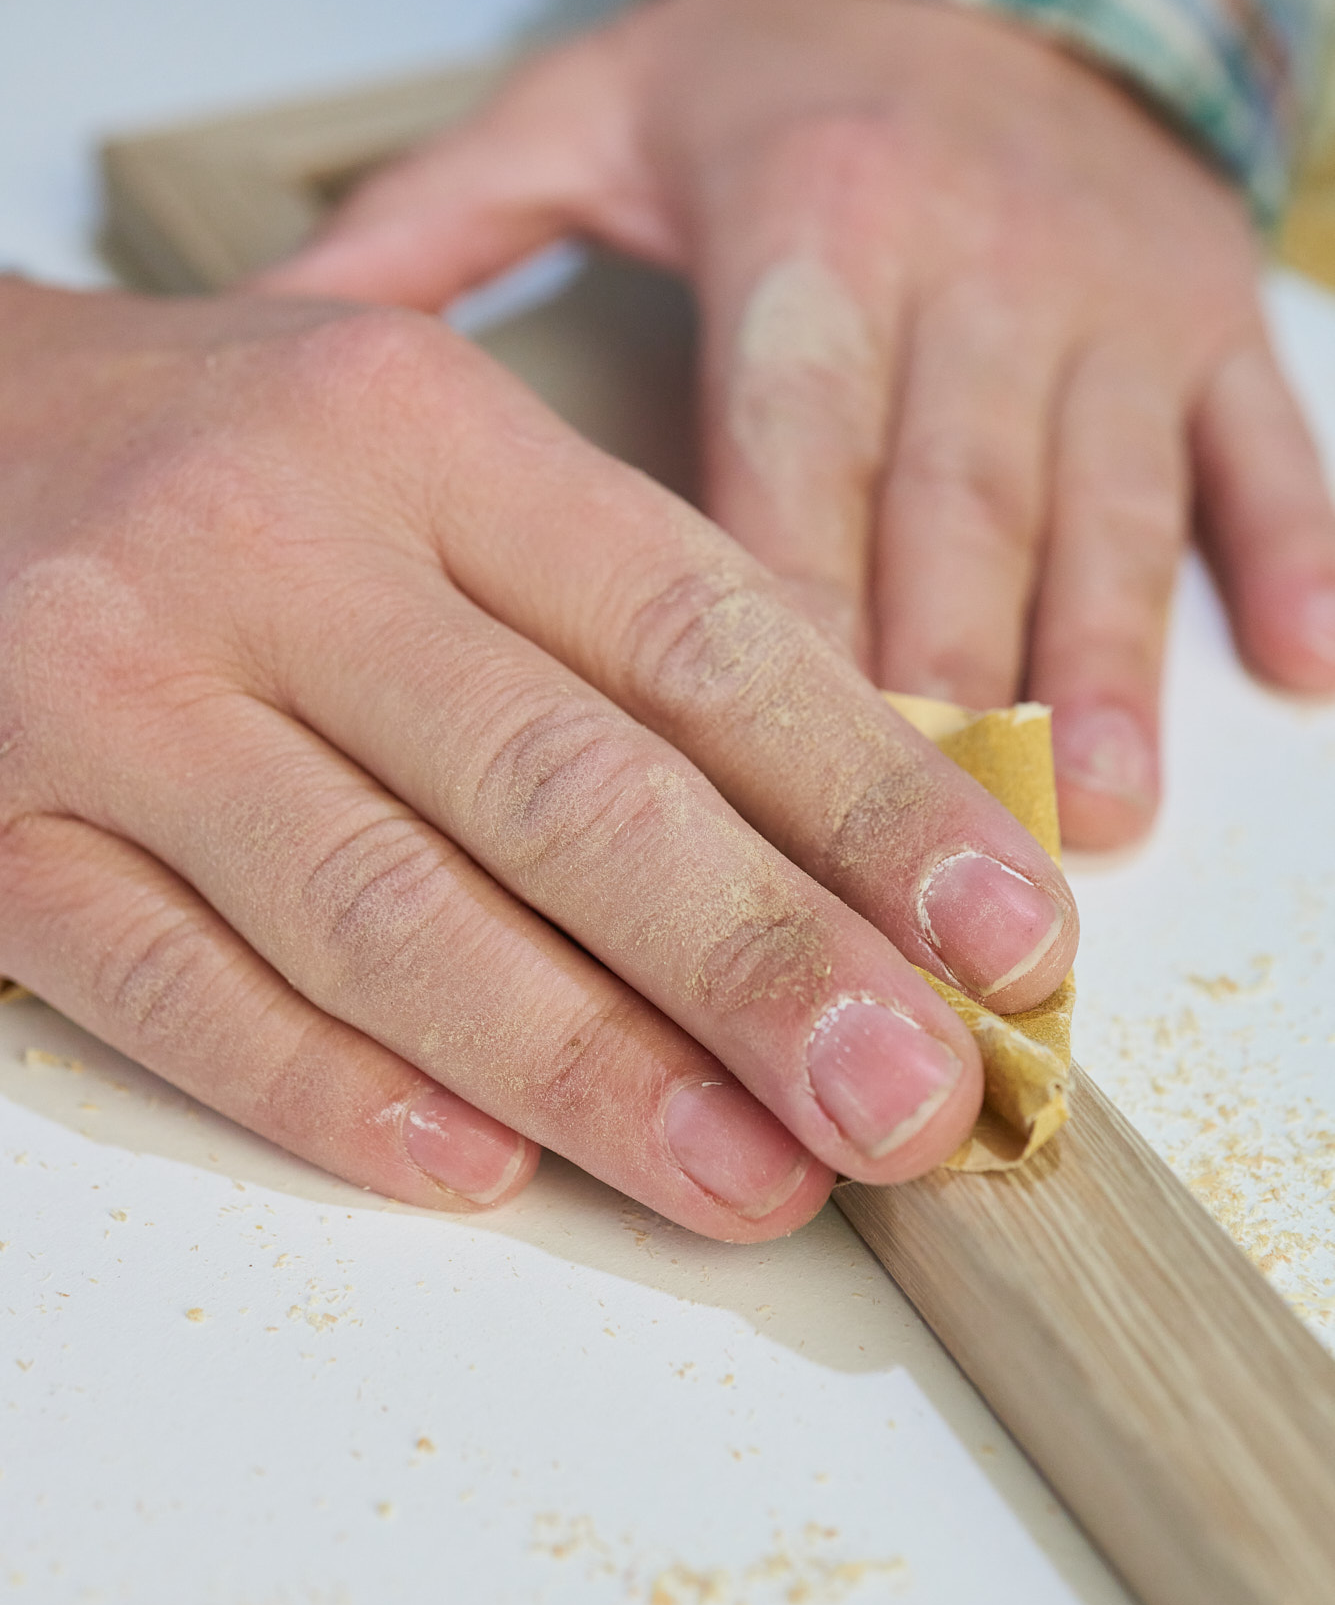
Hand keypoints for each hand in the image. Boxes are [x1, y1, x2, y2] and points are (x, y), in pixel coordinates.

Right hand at [0, 280, 1074, 1233]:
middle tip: (915, 1100)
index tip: (1004, 934)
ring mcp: (114, 694)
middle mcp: (267, 547)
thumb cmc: (222, 450)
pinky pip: (179, 993)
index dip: (868, 796)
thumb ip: (612, 600)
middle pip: (562, 782)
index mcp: (418, 430)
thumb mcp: (430, 447)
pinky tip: (486, 1170)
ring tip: (754, 1174)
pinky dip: (338, 1094)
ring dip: (591, 1068)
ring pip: (383, 909)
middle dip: (763, 964)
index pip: (690, 630)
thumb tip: (847, 807)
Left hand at [267, 0, 1334, 848]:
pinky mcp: (1210, 312)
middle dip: (942, 691)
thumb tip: (277, 338)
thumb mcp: (587, 109)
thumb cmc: (770, 74)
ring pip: (1107, 499)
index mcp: (811, 226)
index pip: (788, 454)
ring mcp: (1108, 297)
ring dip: (1110, 663)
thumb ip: (437, 225)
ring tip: (1096, 818)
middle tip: (921, 871)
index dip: (780, 625)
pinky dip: (1293, 547)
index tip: (751, 791)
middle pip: (951, 509)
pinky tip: (1302, 667)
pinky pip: (1262, 436)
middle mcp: (972, 264)